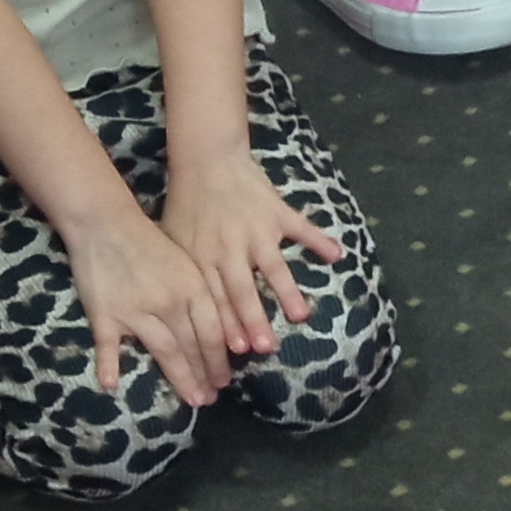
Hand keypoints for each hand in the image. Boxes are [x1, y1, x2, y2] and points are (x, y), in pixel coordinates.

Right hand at [59, 209, 238, 408]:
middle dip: (205, 374)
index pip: (212, 331)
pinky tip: (111, 385)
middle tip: (211, 398)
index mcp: (192, 287)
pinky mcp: (105, 312)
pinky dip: (109, 365)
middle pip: (192, 346)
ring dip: (180, 378)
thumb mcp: (187, 262)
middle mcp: (169, 301)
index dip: (220, 358)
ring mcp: (137, 309)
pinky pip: (108, 345)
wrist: (107, 221)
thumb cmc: (150, 242)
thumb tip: (224, 329)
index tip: (226, 379)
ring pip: (164, 351)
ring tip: (192, 400)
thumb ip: (203, 294)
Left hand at [161, 150, 346, 359]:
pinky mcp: (277, 211)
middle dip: (253, 319)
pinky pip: (301, 228)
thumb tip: (189, 316)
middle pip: (241, 289)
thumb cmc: (187, 205)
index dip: (225, 324)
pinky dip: (319, 240)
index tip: (237, 350)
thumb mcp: (174, 241)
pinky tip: (336, 255)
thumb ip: (185, 274)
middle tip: (266, 347)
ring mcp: (256, 230)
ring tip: (301, 316)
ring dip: (287, 291)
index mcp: (203, 257)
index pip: (214, 298)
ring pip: (273, 265)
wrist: (207, 159)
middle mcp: (230, 247)